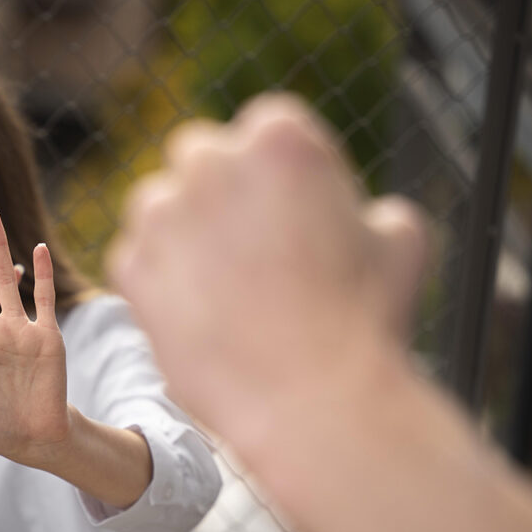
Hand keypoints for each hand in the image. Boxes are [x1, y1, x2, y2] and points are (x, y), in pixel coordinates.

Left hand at [108, 93, 426, 434]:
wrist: (312, 402)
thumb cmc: (365, 322)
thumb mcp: (400, 241)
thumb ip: (371, 208)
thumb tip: (364, 214)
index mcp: (279, 138)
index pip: (263, 129)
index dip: (275, 174)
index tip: (285, 212)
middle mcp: (210, 163)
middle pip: (199, 156)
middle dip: (217, 191)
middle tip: (245, 247)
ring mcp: (161, 214)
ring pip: (157, 205)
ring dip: (179, 231)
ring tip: (221, 288)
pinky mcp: (130, 266)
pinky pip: (136, 259)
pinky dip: (158, 282)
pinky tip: (198, 317)